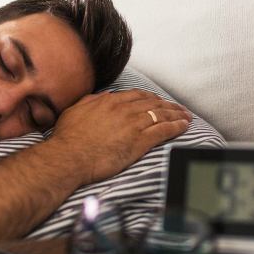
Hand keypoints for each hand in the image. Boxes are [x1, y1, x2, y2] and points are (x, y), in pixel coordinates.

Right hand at [49, 89, 191, 184]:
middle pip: (153, 103)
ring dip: (176, 114)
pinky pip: (163, 130)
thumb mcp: (75, 111)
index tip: (158, 101)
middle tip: (178, 108)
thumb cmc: (68, 139)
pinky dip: (176, 127)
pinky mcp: (139, 142)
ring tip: (186, 116)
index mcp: (109, 102)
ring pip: (161, 115)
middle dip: (168, 105)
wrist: (68, 157)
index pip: (137, 95)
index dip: (151, 98)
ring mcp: (132, 125)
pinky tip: (184, 126)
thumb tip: (104, 96)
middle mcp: (123, 110)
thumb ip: (91, 101)